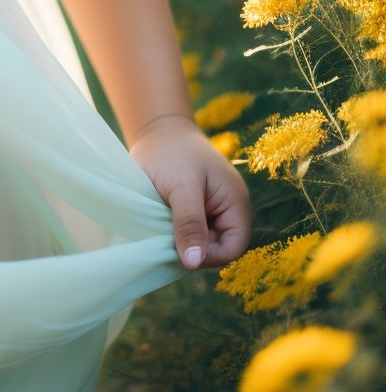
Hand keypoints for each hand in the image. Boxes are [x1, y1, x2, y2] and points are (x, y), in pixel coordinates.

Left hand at [128, 116, 251, 270]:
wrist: (157, 128)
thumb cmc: (171, 153)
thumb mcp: (181, 188)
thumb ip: (189, 224)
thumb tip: (194, 262)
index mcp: (235, 202)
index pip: (233, 247)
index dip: (210, 256)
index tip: (180, 252)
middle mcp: (228, 209)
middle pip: (219, 247)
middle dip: (194, 248)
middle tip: (165, 238)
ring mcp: (213, 210)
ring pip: (202, 242)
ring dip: (183, 241)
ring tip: (162, 227)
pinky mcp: (197, 210)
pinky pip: (191, 232)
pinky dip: (176, 233)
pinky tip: (161, 224)